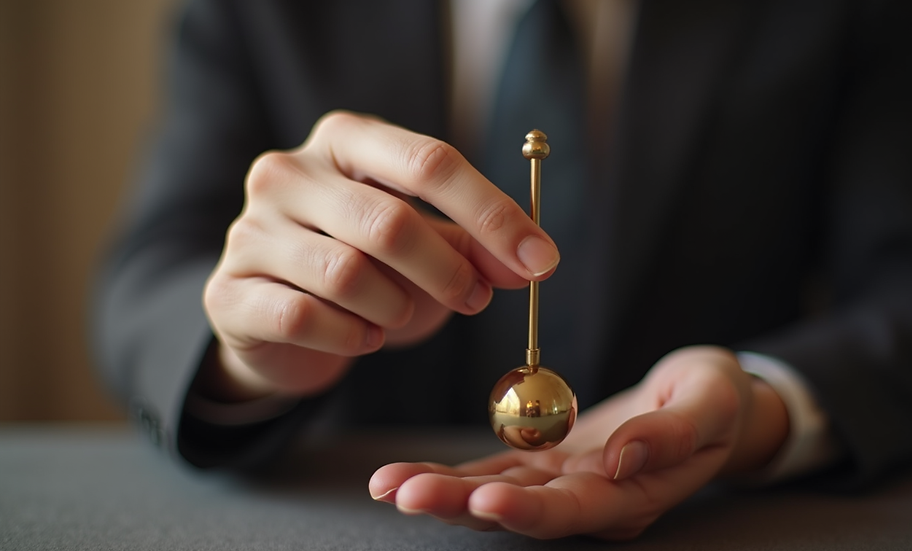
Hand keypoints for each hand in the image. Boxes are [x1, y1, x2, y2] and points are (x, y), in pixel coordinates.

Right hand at [201, 112, 559, 399]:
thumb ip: (474, 248)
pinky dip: (351, 337)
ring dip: (397, 308)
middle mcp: (288, 172)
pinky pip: (305, 317)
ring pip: (347, 274)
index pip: (429, 162)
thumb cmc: (364, 270)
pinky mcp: (228, 290)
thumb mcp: (426, 249)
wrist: (277, 319)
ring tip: (401, 315)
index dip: (493, 214)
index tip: (541, 260)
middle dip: (448, 272)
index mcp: (346, 140)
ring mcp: (250, 229)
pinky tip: (364, 337)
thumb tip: (530, 262)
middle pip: (390, 221)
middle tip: (475, 301)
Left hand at [369, 346, 788, 539]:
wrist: (711, 402)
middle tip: (402, 493)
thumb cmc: (718, 401)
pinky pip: (493, 470)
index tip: (481, 500)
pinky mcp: (547, 461)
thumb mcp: (710, 404)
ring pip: (493, 493)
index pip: (573, 511)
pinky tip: (406, 475)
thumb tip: (622, 460)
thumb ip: (670, 433)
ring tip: (385, 485)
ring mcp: (564, 483)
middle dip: (458, 504)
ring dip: (439, 491)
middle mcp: (590, 501)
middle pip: (517, 509)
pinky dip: (451, 473)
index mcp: (632, 498)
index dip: (526, 510)